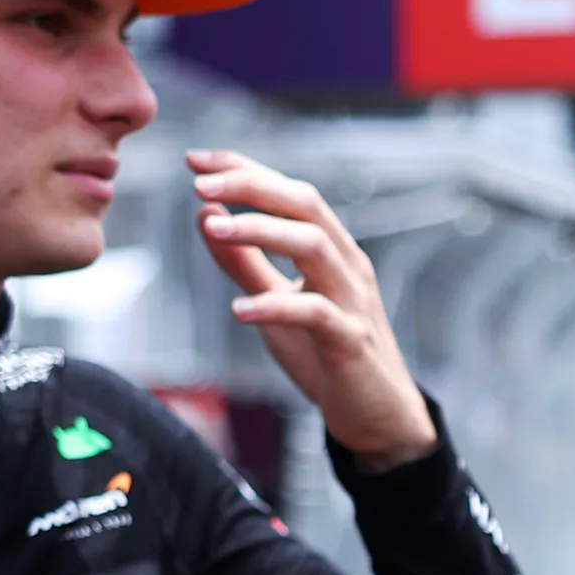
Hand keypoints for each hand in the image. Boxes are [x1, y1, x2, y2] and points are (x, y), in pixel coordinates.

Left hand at [187, 150, 438, 467]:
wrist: (377, 416)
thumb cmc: (325, 355)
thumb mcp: (277, 302)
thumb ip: (245, 262)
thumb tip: (206, 215)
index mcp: (332, 249)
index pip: (290, 192)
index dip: (246, 169)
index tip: (196, 158)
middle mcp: (347, 265)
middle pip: (306, 204)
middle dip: (252, 186)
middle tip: (200, 183)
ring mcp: (353, 301)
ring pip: (313, 246)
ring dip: (260, 232)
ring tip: (214, 230)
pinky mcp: (351, 342)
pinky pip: (315, 314)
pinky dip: (274, 306)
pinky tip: (239, 309)